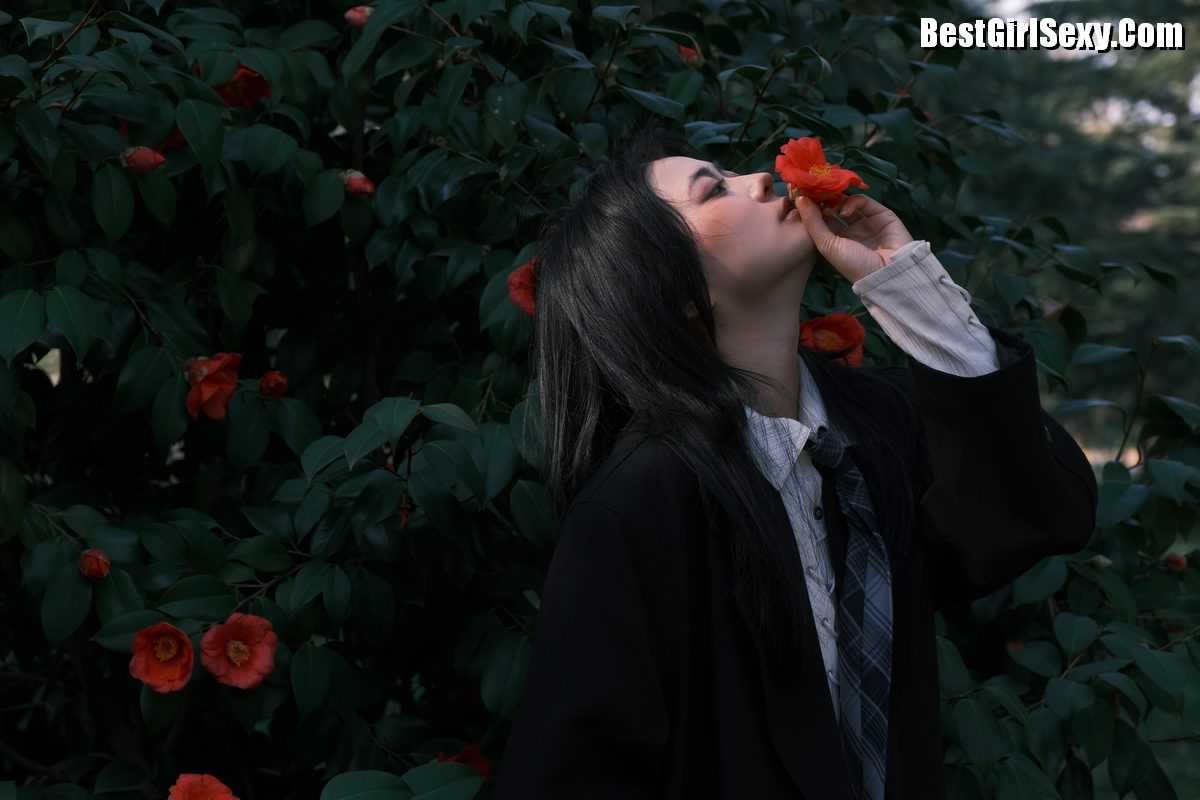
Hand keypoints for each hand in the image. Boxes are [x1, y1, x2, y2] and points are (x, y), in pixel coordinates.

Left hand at [795, 194, 912, 282]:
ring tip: (828, 203)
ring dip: (836, 199)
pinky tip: (844, 209)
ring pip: (847, 202)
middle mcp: (849, 231)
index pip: (819, 220)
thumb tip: (799, 199)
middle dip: (822, 199)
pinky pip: (863, 201)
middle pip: (832, 208)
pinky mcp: (880, 214)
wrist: (889, 271)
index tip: (798, 195)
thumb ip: (812, 223)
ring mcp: (864, 222)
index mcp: (835, 242)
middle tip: (812, 191)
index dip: (810, 208)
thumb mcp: (827, 246)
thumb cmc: (854, 264)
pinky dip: (852, 201)